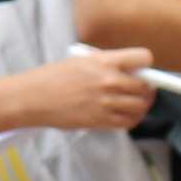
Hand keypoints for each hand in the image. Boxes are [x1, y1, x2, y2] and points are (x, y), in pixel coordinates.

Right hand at [20, 47, 159, 132]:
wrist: (34, 98)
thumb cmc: (54, 78)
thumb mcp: (82, 61)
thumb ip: (107, 64)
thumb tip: (130, 71)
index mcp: (104, 60)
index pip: (143, 58)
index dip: (146, 64)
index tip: (143, 70)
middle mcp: (108, 80)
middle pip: (146, 86)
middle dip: (147, 88)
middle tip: (142, 90)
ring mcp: (106, 102)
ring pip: (141, 105)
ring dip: (142, 105)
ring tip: (135, 103)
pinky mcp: (101, 120)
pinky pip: (129, 121)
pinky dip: (132, 119)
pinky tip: (127, 115)